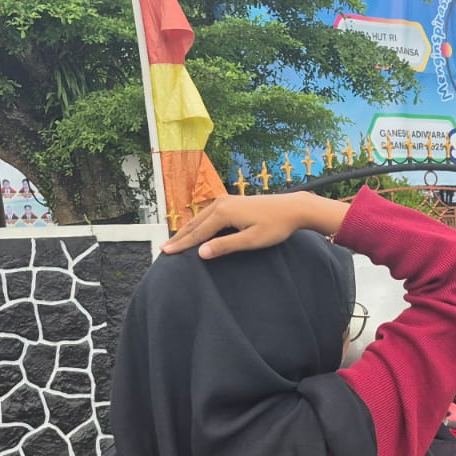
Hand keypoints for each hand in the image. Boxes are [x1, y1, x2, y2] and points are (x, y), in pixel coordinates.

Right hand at [160, 192, 348, 258]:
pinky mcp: (231, 201)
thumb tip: (201, 252)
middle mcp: (220, 204)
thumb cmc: (276, 225)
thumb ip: (225, 246)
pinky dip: (198, 224)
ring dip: (186, 231)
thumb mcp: (251, 240)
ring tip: (173, 242)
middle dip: (179, 238)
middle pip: (194, 225)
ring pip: (199, 219)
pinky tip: (195, 230)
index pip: (197, 234)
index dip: (181, 245)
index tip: (165, 254)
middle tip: (162, 250)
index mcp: (222, 213)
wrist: (293, 207)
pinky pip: (208, 215)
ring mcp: (225, 200)